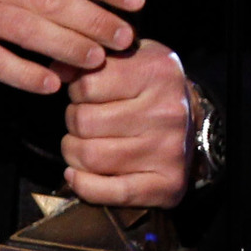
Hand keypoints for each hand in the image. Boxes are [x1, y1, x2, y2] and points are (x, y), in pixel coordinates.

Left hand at [59, 41, 192, 208]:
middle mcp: (167, 111)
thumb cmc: (150, 88)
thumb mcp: (127, 58)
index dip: (77, 91)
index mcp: (158, 72)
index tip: (86, 94)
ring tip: (82, 143)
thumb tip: (57, 70)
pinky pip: (110, 191)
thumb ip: (89, 58)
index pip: (86, 84)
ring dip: (74, 152)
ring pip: (90, 157)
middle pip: (84, 122)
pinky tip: (78, 174)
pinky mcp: (167, 184)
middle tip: (84, 120)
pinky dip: (84, 185)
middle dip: (74, 122)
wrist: (193, 122)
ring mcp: (168, 150)